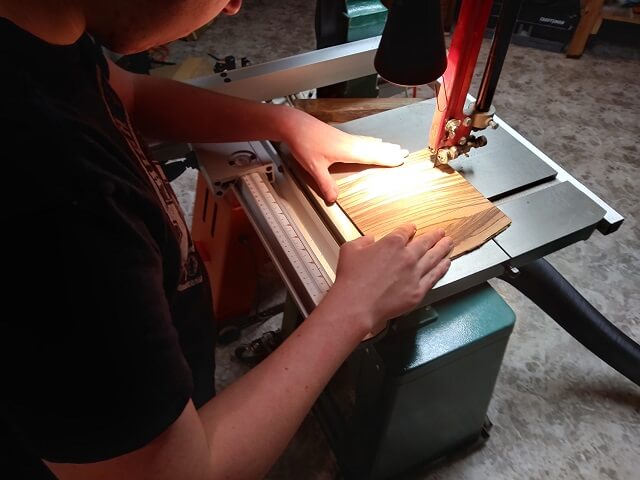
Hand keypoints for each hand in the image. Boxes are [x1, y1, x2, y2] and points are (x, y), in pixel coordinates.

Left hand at [282, 109, 407, 202]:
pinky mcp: (339, 136)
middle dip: (390, 152)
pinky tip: (372, 142)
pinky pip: (361, 140)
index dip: (386, 159)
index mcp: (347, 150)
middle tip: (405, 153)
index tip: (400, 160)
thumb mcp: (313, 167)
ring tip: (394, 147)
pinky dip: (371, 142)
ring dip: (382, 146)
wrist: (293, 124)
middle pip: (374, 148)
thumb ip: (325, 184)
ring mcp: (345, 138)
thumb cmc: (303, 142)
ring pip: (369, 143)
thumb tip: (333, 199)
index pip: (372, 155)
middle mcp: (349, 143)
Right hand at [328, 224, 452, 336]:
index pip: (405, 231)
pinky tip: (447, 263)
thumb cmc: (351, 278)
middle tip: (442, 233)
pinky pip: (434, 277)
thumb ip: (363, 241)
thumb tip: (370, 240)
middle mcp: (408, 256)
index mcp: (392, 243)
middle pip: (426, 242)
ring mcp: (415, 274)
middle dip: (435, 236)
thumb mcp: (350, 249)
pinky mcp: (418, 291)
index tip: (413, 228)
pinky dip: (442, 269)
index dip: (410, 228)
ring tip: (449, 243)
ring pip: (434, 257)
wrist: (356, 304)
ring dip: (443, 249)